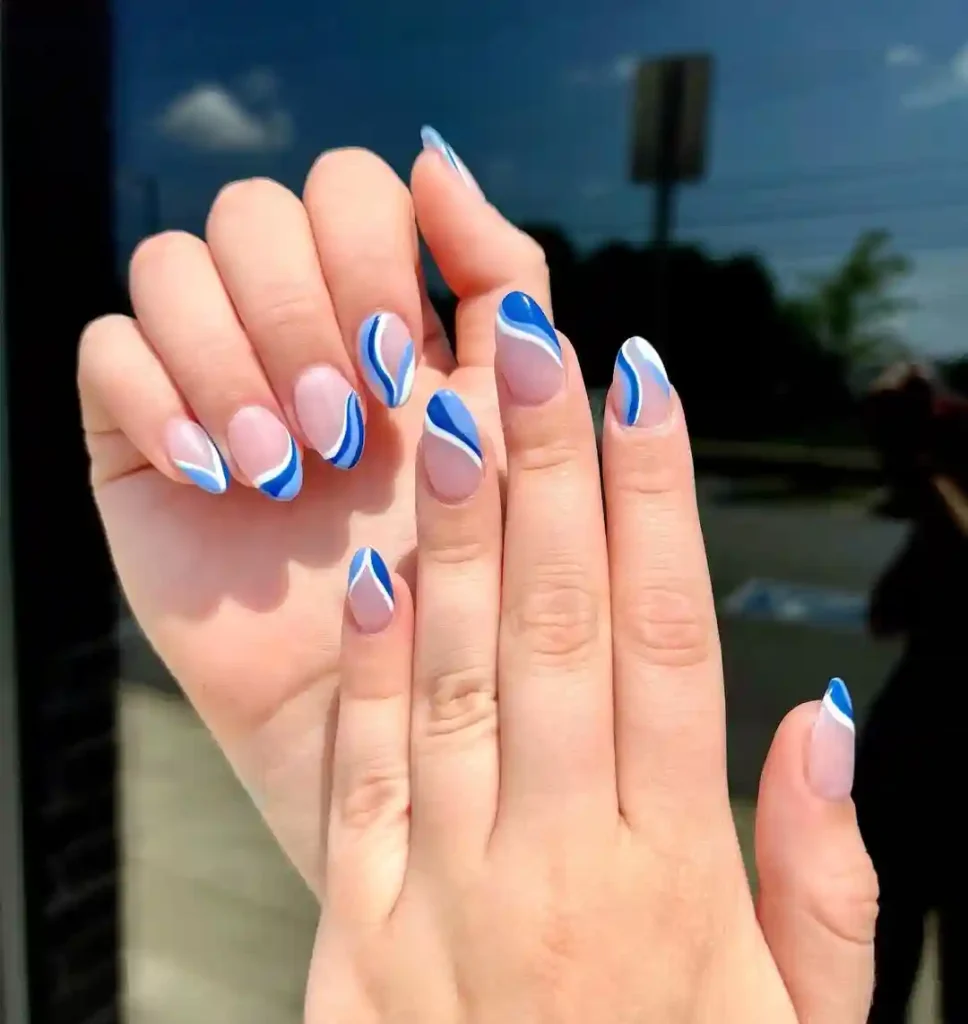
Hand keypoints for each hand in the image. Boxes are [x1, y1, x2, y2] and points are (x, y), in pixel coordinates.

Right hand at [78, 138, 548, 893]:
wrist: (389, 710)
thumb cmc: (471, 574)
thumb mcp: (514, 419)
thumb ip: (501, 284)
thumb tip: (437, 156)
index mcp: (386, 318)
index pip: (352, 188)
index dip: (372, 244)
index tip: (400, 347)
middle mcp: (296, 333)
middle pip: (259, 209)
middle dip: (304, 308)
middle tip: (346, 421)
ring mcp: (211, 377)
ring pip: (175, 262)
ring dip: (235, 357)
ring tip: (286, 464)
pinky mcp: (140, 434)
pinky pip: (105, 348)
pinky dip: (160, 398)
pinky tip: (216, 475)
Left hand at [310, 305, 876, 1021]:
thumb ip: (824, 880)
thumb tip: (823, 722)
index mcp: (672, 875)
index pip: (665, 638)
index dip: (655, 498)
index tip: (643, 387)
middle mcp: (558, 860)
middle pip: (556, 623)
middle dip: (548, 467)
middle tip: (529, 343)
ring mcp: (447, 892)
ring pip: (456, 673)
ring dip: (458, 536)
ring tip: (455, 414)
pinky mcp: (360, 934)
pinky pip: (365, 775)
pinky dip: (371, 665)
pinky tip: (377, 570)